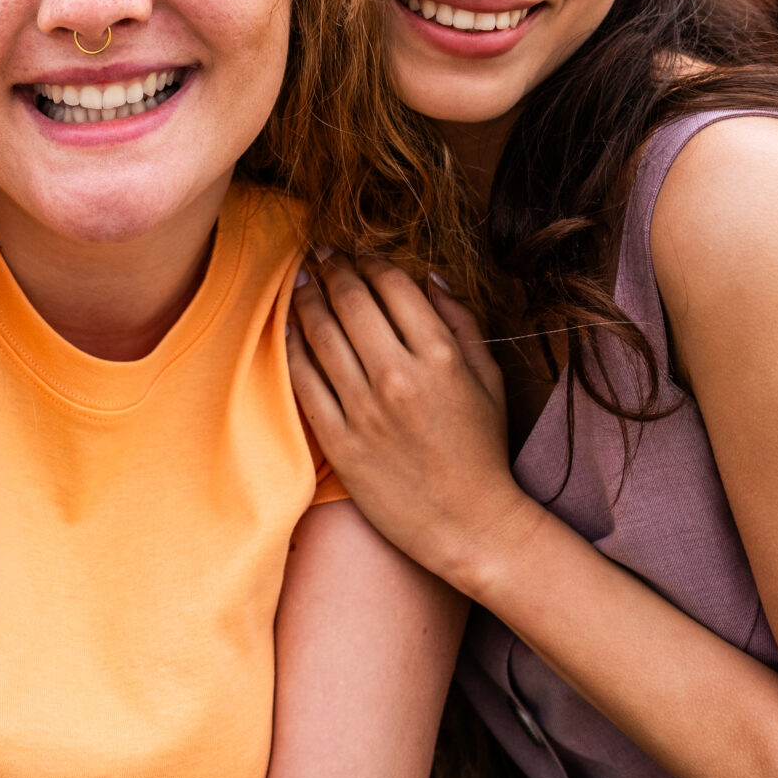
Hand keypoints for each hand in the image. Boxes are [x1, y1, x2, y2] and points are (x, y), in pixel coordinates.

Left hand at [285, 249, 529, 591]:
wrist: (468, 524)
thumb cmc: (481, 449)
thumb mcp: (489, 378)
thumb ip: (461, 322)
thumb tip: (430, 278)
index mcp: (441, 356)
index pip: (393, 285)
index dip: (370, 260)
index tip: (358, 253)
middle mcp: (400, 378)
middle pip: (350, 301)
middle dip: (332, 269)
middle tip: (321, 256)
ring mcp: (365, 411)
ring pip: (320, 335)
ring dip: (305, 300)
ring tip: (300, 283)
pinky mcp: (340, 442)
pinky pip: (303, 382)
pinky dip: (291, 348)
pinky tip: (288, 331)